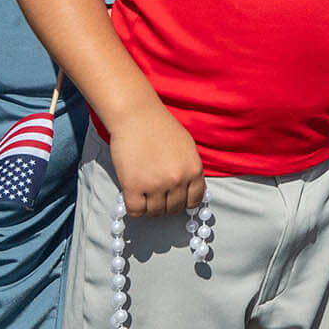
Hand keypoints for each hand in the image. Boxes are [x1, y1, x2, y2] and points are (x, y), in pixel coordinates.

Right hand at [110, 102, 204, 216]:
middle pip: (174, 208)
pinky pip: (136, 211)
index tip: (176, 199)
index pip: (194, 201)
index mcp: (194, 169)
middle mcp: (178, 180)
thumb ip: (190, 170)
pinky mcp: (133, 186)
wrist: (137, 116)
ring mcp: (156, 185)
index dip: (185, 202)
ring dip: (150, 206)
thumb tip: (191, 191)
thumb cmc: (162, 128)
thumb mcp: (187, 148)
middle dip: (167, 204)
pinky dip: (135, 208)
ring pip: (156, 212)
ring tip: (145, 194)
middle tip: (157, 195)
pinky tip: (134, 196)